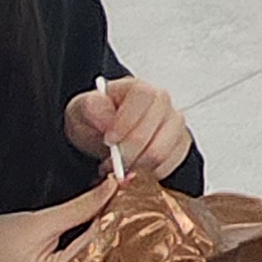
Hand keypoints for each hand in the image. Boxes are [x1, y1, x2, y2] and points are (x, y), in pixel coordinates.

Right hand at [0, 173, 117, 261]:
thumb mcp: (37, 224)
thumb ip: (78, 210)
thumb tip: (108, 189)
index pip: (106, 241)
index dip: (118, 211)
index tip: (126, 185)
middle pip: (107, 247)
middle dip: (115, 217)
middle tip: (124, 186)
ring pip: (100, 247)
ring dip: (106, 220)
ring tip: (113, 195)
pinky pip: (87, 250)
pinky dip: (94, 229)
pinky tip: (99, 212)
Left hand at [64, 74, 191, 181]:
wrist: (104, 136)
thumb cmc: (95, 120)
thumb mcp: (81, 111)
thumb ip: (91, 108)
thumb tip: (106, 117)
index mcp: (139, 87)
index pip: (144, 97)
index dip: (127, 121)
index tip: (108, 140)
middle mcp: (163, 102)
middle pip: (156, 129)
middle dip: (128, 152)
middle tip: (109, 162)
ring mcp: (174, 123)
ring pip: (162, 151)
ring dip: (136, 165)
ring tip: (118, 168)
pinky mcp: (180, 145)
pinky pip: (168, 165)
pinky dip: (146, 174)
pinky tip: (132, 169)